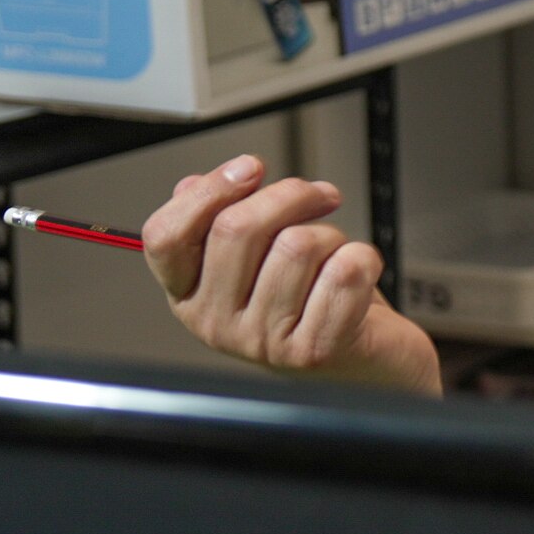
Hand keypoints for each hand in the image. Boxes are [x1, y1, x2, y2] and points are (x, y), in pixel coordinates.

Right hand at [142, 153, 441, 394]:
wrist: (368, 365)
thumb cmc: (311, 304)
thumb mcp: (256, 259)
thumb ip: (220, 220)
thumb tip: (192, 185)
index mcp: (189, 295)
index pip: (165, 236)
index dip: (209, 191)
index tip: (251, 167)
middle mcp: (215, 324)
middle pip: (237, 228)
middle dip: (290, 195)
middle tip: (320, 195)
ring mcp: (263, 342)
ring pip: (298, 245)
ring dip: (332, 234)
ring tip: (337, 255)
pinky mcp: (314, 350)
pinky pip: (344, 271)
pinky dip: (364, 259)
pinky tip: (361, 276)